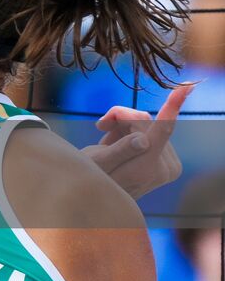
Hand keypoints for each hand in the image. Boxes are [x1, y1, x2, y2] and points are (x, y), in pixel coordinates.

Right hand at [83, 82, 192, 198]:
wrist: (103, 194)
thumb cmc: (95, 177)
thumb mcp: (100, 163)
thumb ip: (122, 151)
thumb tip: (144, 140)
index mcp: (148, 167)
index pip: (164, 130)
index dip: (172, 106)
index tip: (185, 87)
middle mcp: (164, 166)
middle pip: (146, 122)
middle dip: (121, 119)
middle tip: (101, 125)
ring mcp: (168, 163)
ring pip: (146, 123)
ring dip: (123, 126)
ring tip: (106, 139)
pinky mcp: (167, 159)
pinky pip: (149, 130)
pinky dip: (129, 131)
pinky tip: (116, 143)